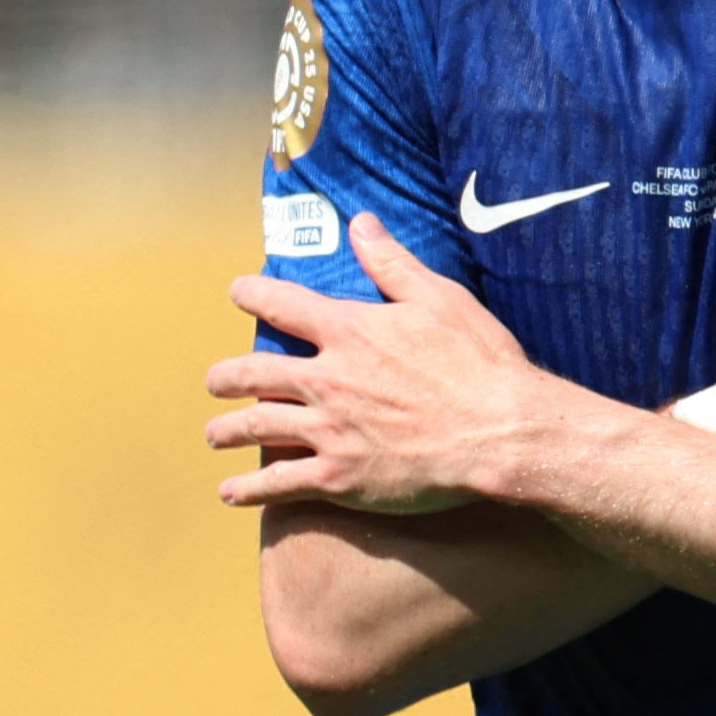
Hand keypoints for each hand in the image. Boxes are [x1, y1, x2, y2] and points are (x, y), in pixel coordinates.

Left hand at [208, 217, 569, 513]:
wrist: (501, 432)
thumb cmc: (479, 363)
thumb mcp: (440, 299)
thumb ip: (393, 264)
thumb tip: (360, 223)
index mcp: (349, 331)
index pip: (283, 304)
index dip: (254, 295)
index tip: (238, 293)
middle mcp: (328, 379)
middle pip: (255, 374)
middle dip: (227, 377)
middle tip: (216, 382)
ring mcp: (329, 430)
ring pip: (258, 428)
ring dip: (228, 431)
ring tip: (214, 434)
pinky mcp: (340, 476)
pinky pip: (281, 482)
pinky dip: (251, 488)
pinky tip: (230, 492)